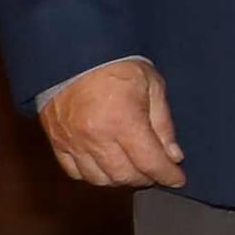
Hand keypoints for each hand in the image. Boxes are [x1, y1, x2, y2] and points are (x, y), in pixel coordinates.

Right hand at [35, 55, 181, 190]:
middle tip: (156, 172)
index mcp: (124, 121)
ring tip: (133, 170)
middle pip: (124, 176)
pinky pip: (74, 172)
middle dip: (146, 178)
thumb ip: (163, 124)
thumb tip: (173, 156)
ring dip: (120, 180)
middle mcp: (96, 137)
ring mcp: (73, 142)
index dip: (167, 175)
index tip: (177, 179)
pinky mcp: (57, 142)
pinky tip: (106, 167)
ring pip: (99, 179)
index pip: (150, 162)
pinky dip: (93, 176)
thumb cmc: (118, 66)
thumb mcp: (152, 86)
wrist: (73, 55)